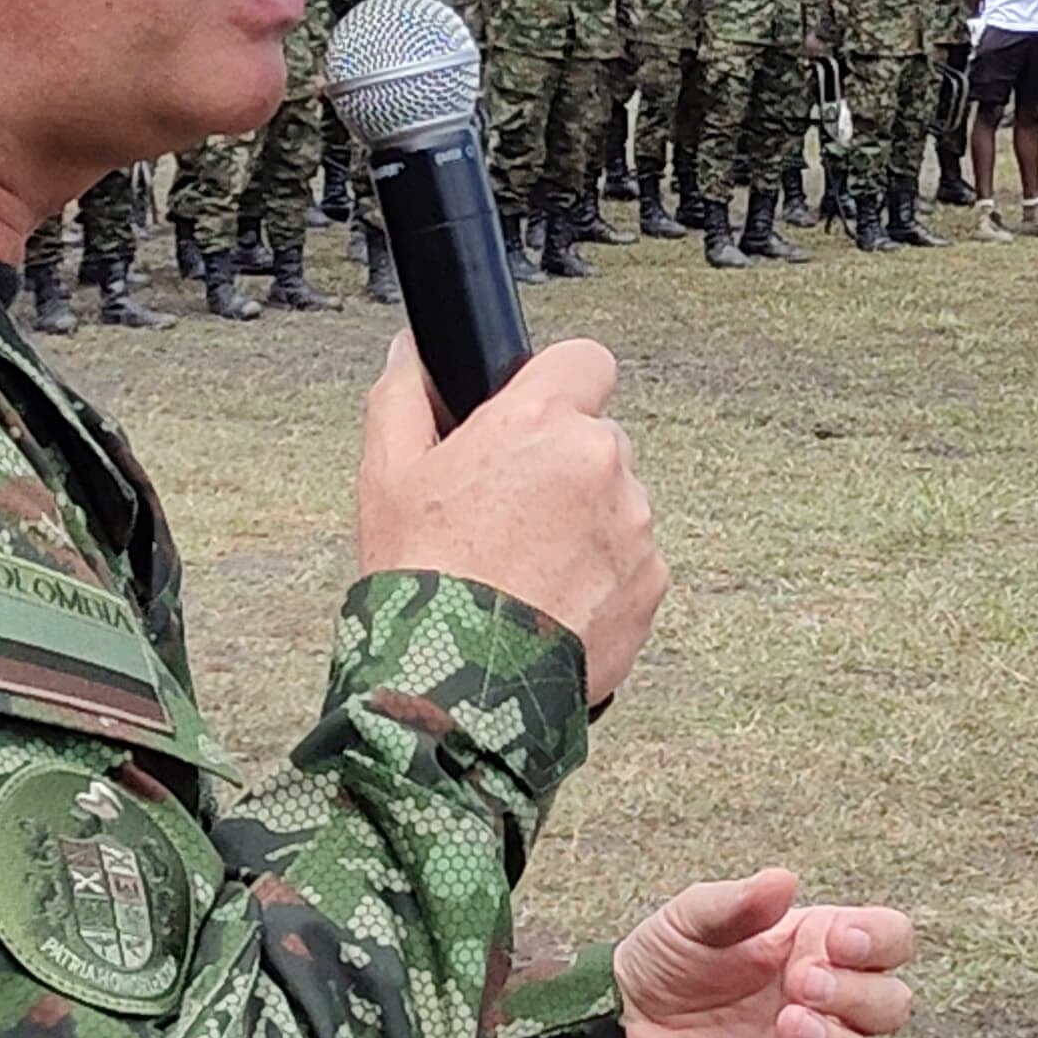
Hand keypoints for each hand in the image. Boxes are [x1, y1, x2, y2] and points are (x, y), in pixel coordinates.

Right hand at [356, 333, 662, 701]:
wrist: (459, 683)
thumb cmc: (421, 577)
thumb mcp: (386, 476)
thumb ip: (403, 397)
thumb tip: (410, 354)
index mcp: (539, 421)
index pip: (586, 361)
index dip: (560, 386)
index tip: (538, 416)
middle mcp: (599, 461)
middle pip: (597, 439)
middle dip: (563, 466)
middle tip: (511, 514)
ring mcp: (632, 524)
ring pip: (617, 503)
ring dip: (585, 524)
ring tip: (526, 570)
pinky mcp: (651, 582)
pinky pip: (632, 561)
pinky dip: (602, 578)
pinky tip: (552, 604)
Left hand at [616, 869, 915, 1037]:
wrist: (618, 1022)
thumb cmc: (666, 960)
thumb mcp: (693, 918)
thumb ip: (739, 901)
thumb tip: (784, 882)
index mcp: (821, 948)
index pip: (891, 940)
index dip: (881, 941)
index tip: (839, 941)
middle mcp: (831, 1007)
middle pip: (891, 1004)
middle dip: (856, 994)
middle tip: (799, 984)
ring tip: (788, 1025)